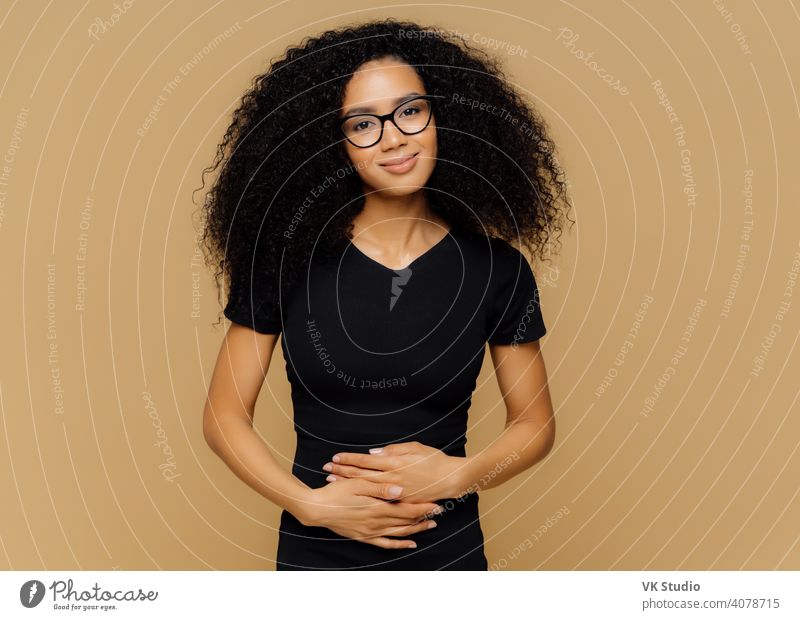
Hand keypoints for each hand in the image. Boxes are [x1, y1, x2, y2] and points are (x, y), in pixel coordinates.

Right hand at [297, 477, 442, 549]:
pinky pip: (386, 544)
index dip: (423, 507)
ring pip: (399, 533)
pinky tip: (410, 543)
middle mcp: (376, 522)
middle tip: (439, 513)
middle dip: (424, 517)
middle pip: (406, 522)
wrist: (316, 510)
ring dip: (416, 530)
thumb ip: (380, 487)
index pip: (406, 509)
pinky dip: (400, 544)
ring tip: (430, 526)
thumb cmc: (335, 493)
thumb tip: (401, 490)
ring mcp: (370, 532)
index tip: (437, 504)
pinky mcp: (364, 537)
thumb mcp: (357, 484)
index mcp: (377, 508)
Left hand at [321, 441, 467, 502]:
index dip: (349, 459)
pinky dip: (363, 499)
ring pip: (365, 490)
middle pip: (361, 476)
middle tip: (326, 470)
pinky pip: (379, 503)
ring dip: (348, 486)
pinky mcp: (401, 505)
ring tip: (333, 483)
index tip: (335, 457)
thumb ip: (394, 450)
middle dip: (342, 472)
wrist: (451, 479)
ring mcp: (396, 495)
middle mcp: (392, 481)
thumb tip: (374, 453)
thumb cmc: (434, 460)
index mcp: (395, 464)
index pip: (366, 461)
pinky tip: (353, 500)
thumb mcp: (415, 447)